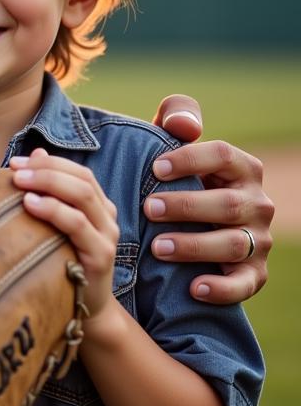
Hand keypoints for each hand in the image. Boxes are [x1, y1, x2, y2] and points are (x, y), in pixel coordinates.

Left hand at [10, 150, 118, 323]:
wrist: (86, 309)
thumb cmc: (63, 262)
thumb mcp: (55, 225)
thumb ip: (50, 192)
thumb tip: (36, 153)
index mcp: (98, 205)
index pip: (79, 172)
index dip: (48, 162)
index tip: (16, 162)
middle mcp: (107, 217)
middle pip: (81, 179)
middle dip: (46, 170)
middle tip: (14, 170)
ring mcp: (107, 236)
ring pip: (82, 197)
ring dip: (48, 184)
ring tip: (19, 183)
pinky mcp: (101, 256)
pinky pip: (78, 225)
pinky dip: (54, 210)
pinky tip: (30, 204)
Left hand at [147, 94, 273, 304]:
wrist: (186, 223)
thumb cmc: (177, 175)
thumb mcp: (175, 141)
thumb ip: (178, 116)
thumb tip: (185, 126)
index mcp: (242, 167)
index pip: (223, 155)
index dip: (190, 160)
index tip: (154, 168)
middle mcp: (257, 203)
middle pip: (226, 203)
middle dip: (186, 206)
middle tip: (148, 208)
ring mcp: (258, 240)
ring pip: (231, 244)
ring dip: (194, 246)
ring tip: (157, 247)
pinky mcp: (254, 274)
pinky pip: (244, 284)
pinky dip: (221, 288)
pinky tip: (194, 288)